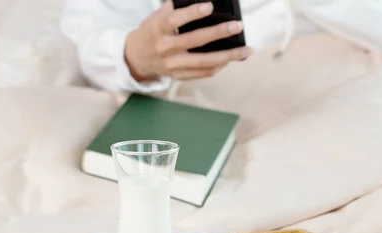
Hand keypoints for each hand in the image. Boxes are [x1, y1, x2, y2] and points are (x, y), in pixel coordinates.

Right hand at [124, 1, 251, 81]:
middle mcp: (165, 48)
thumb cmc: (152, 31)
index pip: (175, 21)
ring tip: (246, 50)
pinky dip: (218, 66)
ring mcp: (172, 65)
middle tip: (237, 26)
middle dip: (218, 33)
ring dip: (228, 56)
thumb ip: (176, 8)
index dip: (192, 13)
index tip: (209, 6)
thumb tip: (202, 0)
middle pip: (194, 42)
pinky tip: (230, 59)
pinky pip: (202, 73)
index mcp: (158, 29)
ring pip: (203, 62)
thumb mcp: (158, 16)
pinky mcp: (178, 76)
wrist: (136, 58)